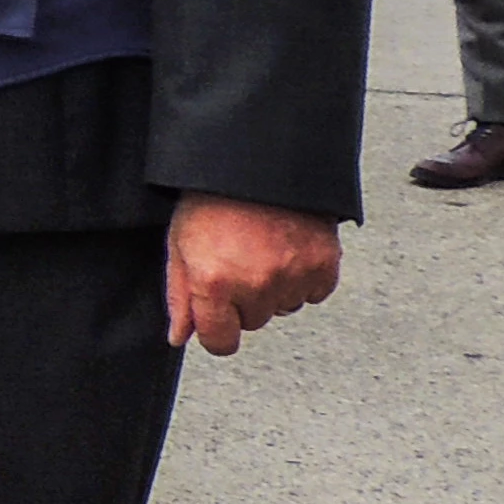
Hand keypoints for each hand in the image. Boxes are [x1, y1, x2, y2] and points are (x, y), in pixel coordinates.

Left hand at [163, 193, 339, 356]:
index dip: (217, 332)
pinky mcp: (323, 263)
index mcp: (214, 282)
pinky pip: (315, 292)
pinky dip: (304, 276)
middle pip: (253, 322)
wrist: (255, 161)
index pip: (220, 342)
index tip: (218, 320)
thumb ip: (181, 297)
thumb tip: (180, 336)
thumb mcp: (181, 244)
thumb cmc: (212, 197)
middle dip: (244, 299)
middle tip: (238, 260)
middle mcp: (255, 283)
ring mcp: (292, 275)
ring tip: (262, 248)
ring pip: (284, 307)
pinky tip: (287, 248)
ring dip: (275, 288)